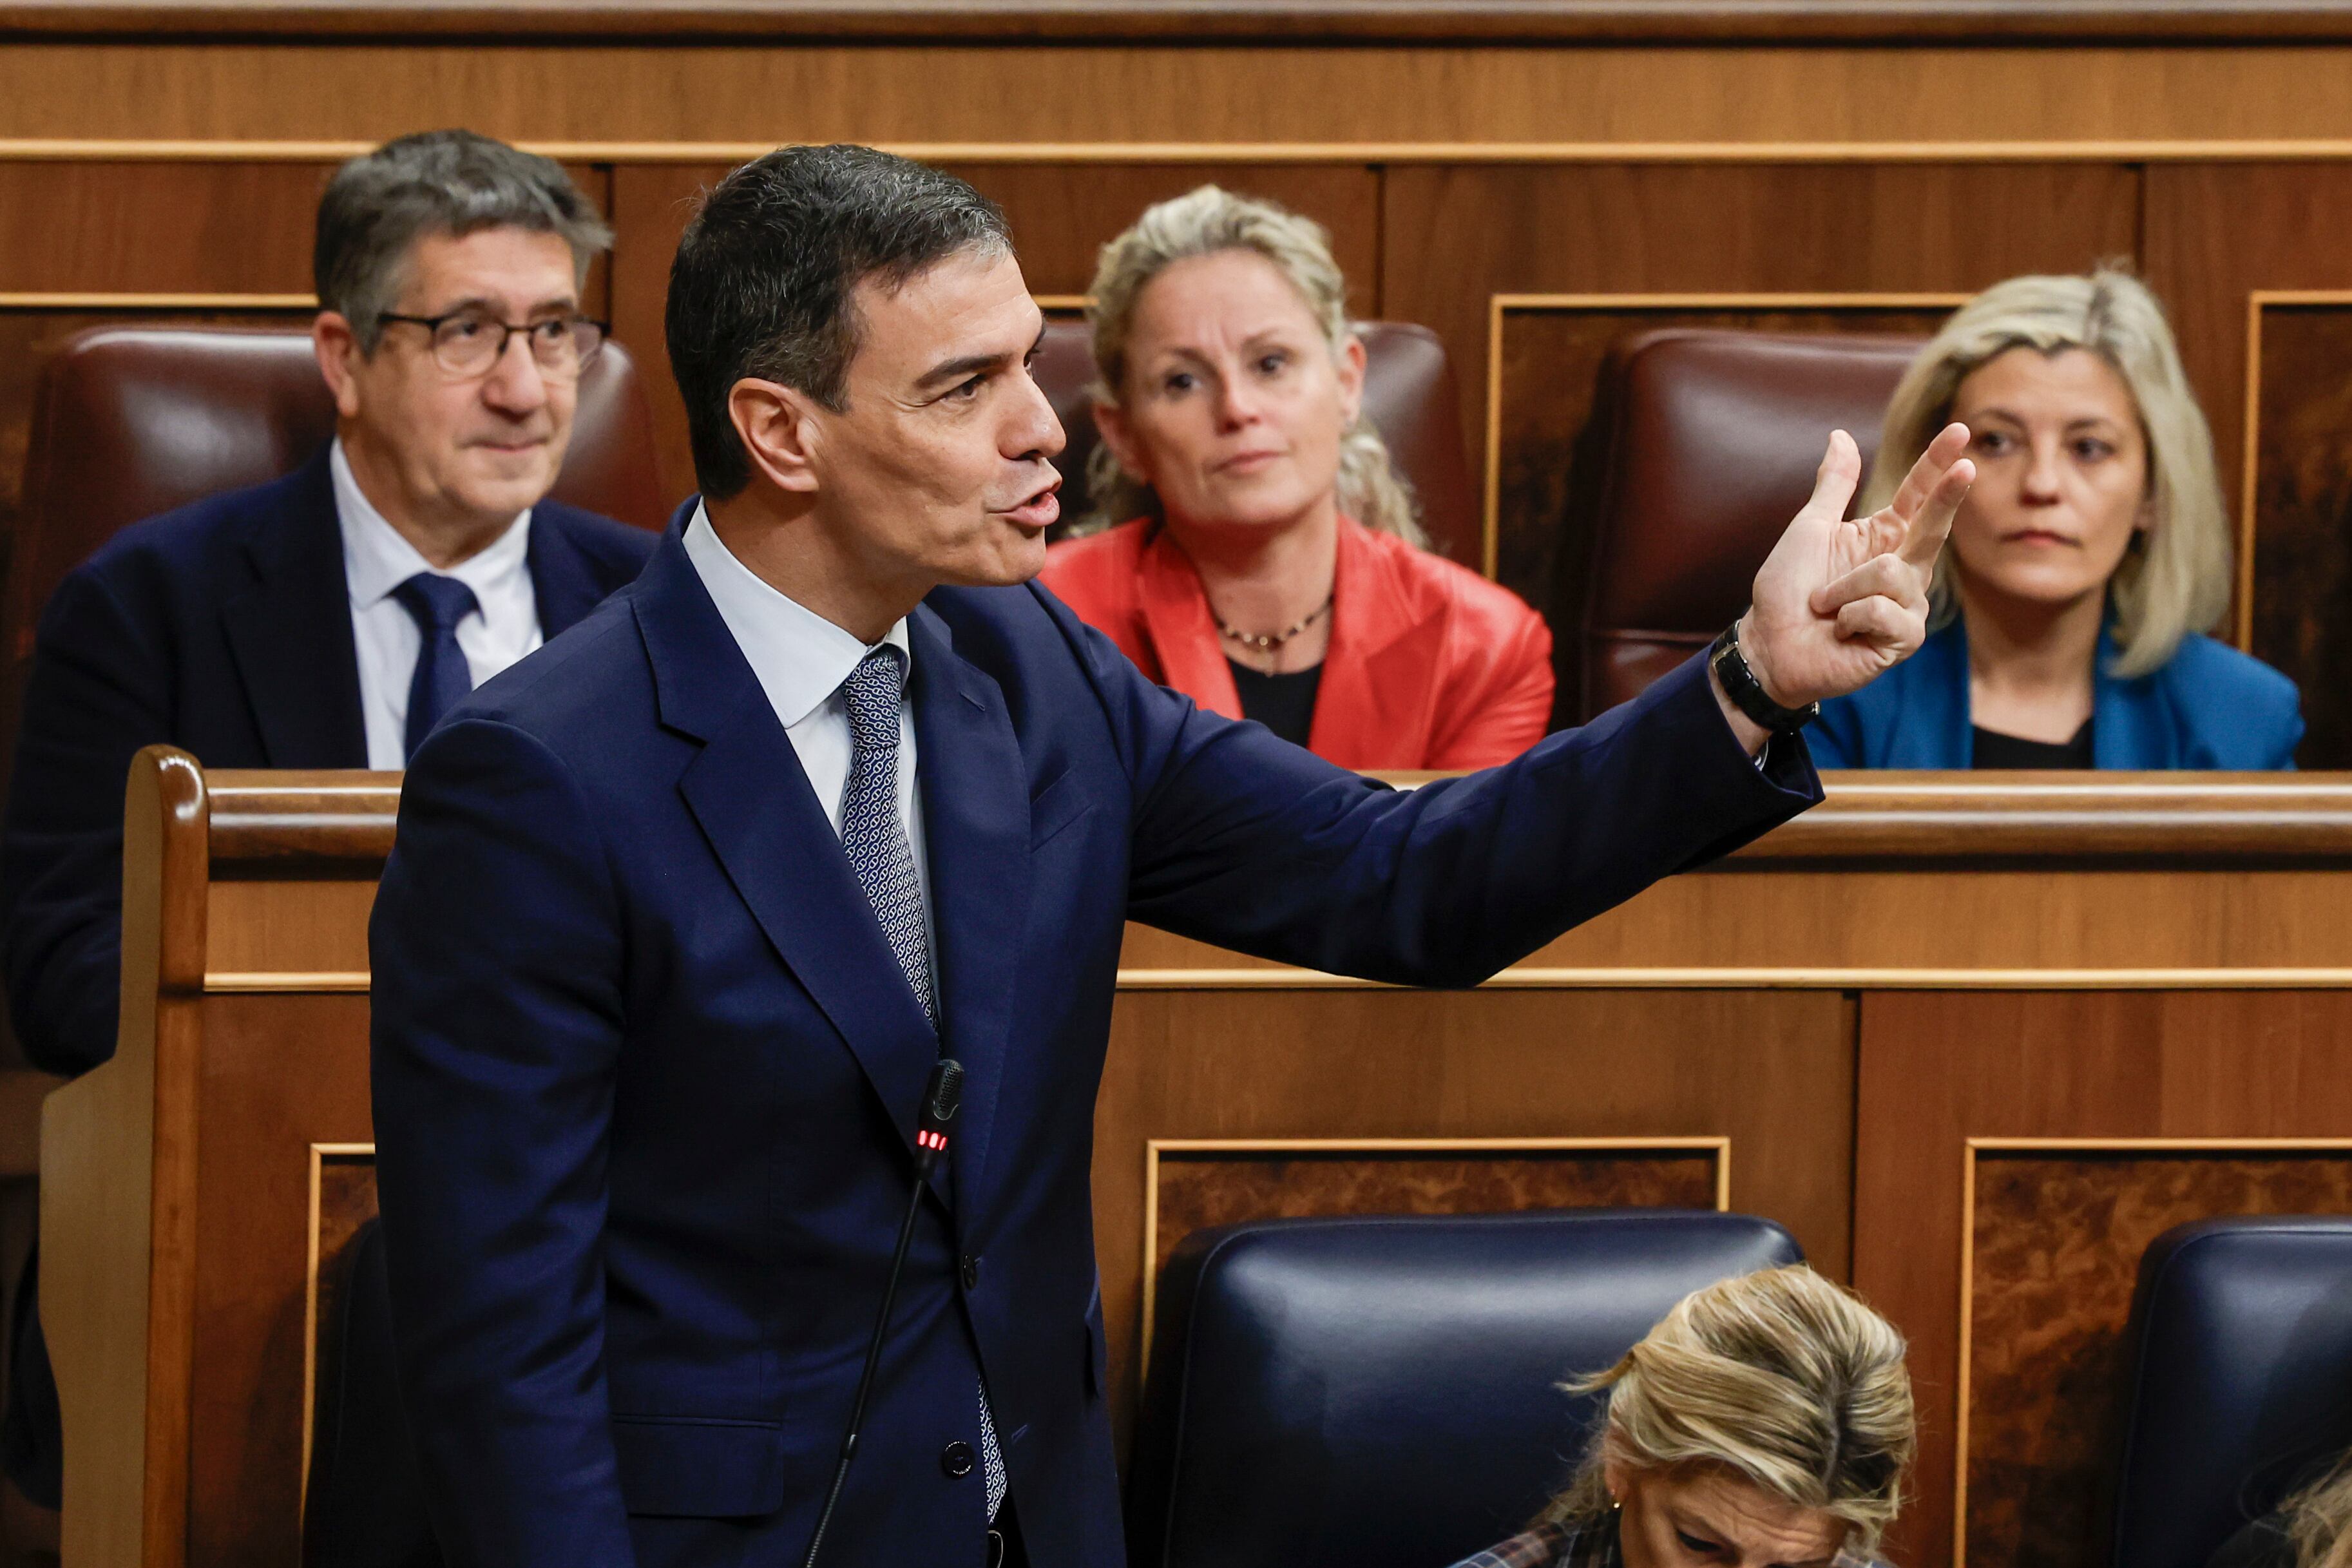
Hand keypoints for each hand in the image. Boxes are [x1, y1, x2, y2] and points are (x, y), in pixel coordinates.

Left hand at [1740, 423, 1974, 709]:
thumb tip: (1840, 435)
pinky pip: (1887, 612)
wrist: (1767, 645)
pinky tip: (1842, 631)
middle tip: (1966, 467)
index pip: (1918, 495)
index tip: (1959, 430)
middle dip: (1947, 497)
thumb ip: (1833, 485)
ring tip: (1824, 606)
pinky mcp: (1904, 639)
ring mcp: (1907, 605)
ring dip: (1844, 589)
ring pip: (1892, 575)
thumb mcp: (1809, 529)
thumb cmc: (1786, 591)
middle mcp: (1903, 569)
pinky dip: (1851, 618)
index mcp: (1883, 538)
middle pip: (1933, 527)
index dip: (1937, 463)